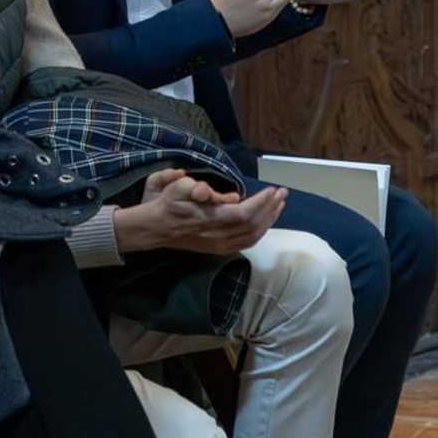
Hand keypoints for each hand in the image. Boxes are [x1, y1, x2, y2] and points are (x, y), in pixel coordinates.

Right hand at [113, 168, 286, 254]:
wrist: (154, 227)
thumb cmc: (166, 203)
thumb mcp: (176, 187)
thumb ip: (199, 188)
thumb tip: (228, 197)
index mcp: (209, 218)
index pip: (244, 212)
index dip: (262, 202)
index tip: (273, 189)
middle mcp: (217, 235)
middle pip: (254, 225)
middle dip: (271, 208)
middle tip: (283, 193)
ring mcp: (219, 244)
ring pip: (253, 235)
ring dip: (269, 220)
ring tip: (279, 206)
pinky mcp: (218, 249)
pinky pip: (246, 243)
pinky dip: (260, 232)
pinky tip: (265, 222)